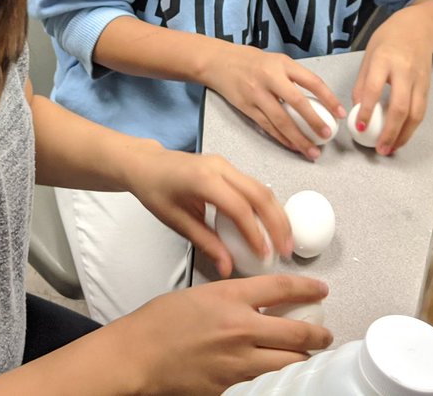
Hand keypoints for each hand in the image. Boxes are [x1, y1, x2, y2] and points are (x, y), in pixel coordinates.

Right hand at [109, 275, 332, 395]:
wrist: (138, 355)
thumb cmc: (159, 323)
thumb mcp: (201, 294)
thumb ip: (233, 297)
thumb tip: (259, 302)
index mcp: (230, 298)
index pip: (283, 288)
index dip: (309, 289)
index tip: (321, 290)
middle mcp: (240, 328)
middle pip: (298, 333)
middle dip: (319, 334)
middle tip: (324, 333)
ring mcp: (237, 361)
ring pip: (289, 362)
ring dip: (302, 358)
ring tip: (306, 355)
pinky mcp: (231, 386)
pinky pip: (263, 380)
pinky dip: (273, 374)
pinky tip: (274, 371)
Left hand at [123, 144, 291, 276]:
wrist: (146, 164)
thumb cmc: (155, 190)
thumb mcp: (176, 221)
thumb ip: (205, 243)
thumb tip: (228, 268)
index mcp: (203, 180)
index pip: (239, 208)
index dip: (255, 233)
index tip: (264, 255)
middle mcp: (220, 167)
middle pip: (259, 194)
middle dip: (277, 223)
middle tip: (286, 250)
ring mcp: (226, 164)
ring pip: (261, 187)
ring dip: (277, 214)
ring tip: (285, 240)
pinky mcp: (228, 167)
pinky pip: (254, 185)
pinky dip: (267, 206)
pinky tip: (272, 224)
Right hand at [201, 41, 344, 159]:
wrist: (217, 62)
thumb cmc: (250, 61)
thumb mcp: (276, 60)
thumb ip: (294, 76)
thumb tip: (318, 99)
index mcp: (282, 64)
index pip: (311, 82)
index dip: (329, 99)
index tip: (340, 113)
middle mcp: (270, 78)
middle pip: (297, 103)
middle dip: (314, 122)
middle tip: (327, 136)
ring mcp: (256, 94)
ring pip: (281, 120)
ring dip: (298, 138)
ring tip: (311, 152)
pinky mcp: (246, 107)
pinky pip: (267, 126)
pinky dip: (281, 138)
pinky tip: (292, 146)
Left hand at [350, 9, 432, 154]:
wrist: (420, 27)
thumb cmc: (389, 39)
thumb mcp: (369, 55)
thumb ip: (363, 82)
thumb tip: (357, 108)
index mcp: (385, 60)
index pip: (375, 89)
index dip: (367, 111)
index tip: (359, 127)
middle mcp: (405, 71)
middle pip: (401, 107)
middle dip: (390, 132)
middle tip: (380, 149)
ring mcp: (420, 80)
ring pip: (416, 113)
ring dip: (404, 135)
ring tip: (391, 149)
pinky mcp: (428, 86)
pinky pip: (421, 111)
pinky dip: (412, 127)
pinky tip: (402, 136)